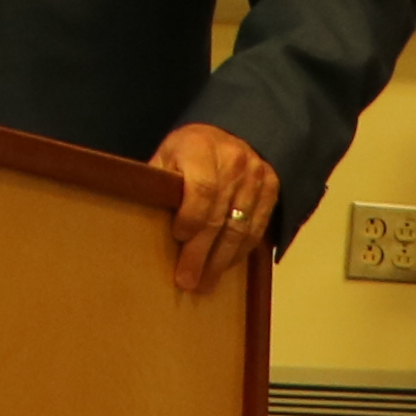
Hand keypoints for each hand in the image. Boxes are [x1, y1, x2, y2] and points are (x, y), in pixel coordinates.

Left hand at [149, 124, 280, 296]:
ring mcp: (257, 175)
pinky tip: (227, 266)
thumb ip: (159, 183)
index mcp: (202, 147)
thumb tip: (143, 216)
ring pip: (241, 226)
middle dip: (202, 253)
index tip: (177, 237)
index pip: (202, 189)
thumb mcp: (165, 156)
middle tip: (188, 281)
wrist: (227, 133)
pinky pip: (258, 227)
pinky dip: (242, 250)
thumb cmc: (187, 151)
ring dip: (222, 260)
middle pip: (220, 215)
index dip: (191, 217)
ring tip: (206, 283)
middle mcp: (235, 160)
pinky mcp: (272, 188)